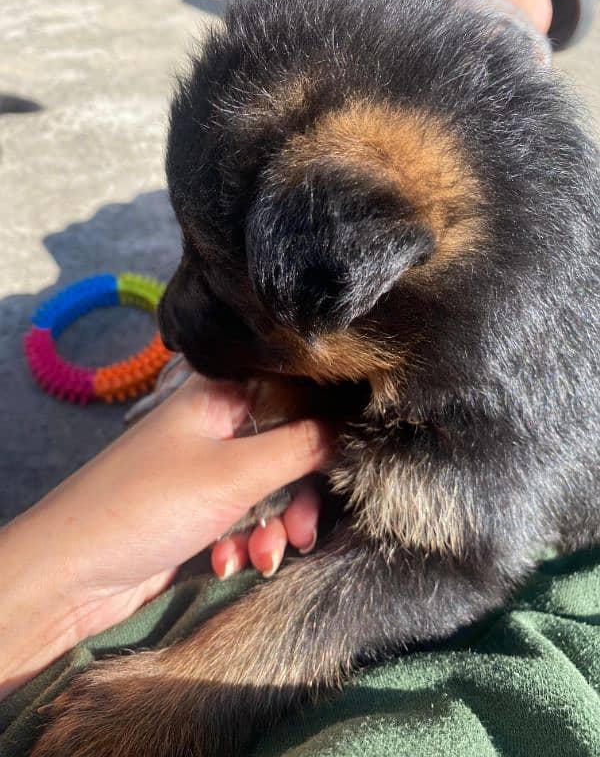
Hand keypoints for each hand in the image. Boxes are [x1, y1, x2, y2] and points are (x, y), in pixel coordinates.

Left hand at [0, 374, 332, 697]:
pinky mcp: (194, 508)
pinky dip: (243, 541)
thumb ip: (302, 447)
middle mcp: (212, 424)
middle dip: (297, 496)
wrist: (71, 573)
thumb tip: (352, 429)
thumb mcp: (236, 473)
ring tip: (264, 557)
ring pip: (265, 488)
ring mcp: (202, 467)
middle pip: (284, 447)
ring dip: (272, 527)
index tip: (346, 463)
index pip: (292, 392)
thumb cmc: (151, 505)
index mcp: (219, 393)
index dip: (324, 424)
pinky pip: (239, 516)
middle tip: (302, 532)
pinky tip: (229, 563)